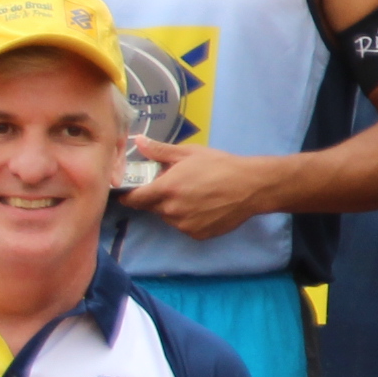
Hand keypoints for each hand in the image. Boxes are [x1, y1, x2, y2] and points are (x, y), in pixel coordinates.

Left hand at [120, 141, 279, 237]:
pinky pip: (184, 226)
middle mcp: (172, 210)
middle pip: (152, 208)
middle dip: (156, 198)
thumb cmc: (220, 165)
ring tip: (192, 195)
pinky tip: (203, 206)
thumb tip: (138, 142)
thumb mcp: (189, 153)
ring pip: (169, 218)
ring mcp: (185, 225)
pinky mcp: (197, 235)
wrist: (250, 186)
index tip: (127, 192)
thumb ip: (160, 151)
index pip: (135, 198)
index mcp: (166, 188)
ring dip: (172, 208)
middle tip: (172, 186)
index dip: (128, 195)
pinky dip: (188, 218)